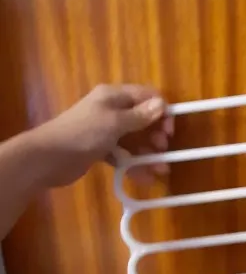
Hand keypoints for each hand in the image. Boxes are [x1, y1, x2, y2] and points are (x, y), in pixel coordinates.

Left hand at [34, 84, 173, 186]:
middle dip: (156, 134)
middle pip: (142, 118)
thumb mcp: (115, 123)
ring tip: (161, 170)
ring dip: (148, 153)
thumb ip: (140, 116)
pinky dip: (134, 164)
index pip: (146, 96)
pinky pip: (123, 155)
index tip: (169, 131)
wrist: (48, 158)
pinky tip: (145, 178)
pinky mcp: (99, 149)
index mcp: (113, 96)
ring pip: (134, 139)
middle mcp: (110, 110)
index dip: (161, 111)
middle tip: (164, 150)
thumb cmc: (83, 134)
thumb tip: (162, 104)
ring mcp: (104, 130)